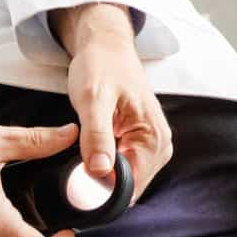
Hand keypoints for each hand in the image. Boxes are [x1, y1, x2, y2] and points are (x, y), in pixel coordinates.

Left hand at [61, 4, 172, 202]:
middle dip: (101, 183)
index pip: (131, 187)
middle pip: (129, 188)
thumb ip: (97, 136)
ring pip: (125, 181)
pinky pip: (123, 169)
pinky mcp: (141, 144)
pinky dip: (106, 166)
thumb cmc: (101, 66)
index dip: (102, 190)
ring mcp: (152, 147)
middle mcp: (160, 146)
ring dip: (102, 175)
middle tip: (77, 162)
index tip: (77, 180)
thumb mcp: (93, 99)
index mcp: (154, 138)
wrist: (106, 47)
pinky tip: (94, 150)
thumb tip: (99, 173)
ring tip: (85, 152)